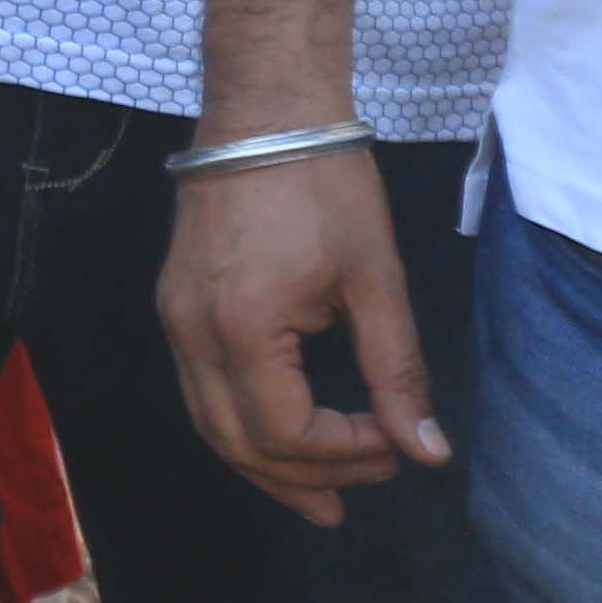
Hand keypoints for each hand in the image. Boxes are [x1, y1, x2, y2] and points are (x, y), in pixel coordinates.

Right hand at [156, 137, 446, 525]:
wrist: (264, 109)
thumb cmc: (327, 184)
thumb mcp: (376, 279)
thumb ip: (397, 372)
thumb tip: (427, 452)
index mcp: (243, 326)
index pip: (285, 432)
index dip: (344, 455)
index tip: (396, 442)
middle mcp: (192, 332)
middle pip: (235, 442)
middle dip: (301, 478)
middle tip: (359, 493)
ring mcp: (174, 318)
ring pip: (209, 422)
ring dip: (265, 461)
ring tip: (318, 492)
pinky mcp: (174, 303)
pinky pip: (201, 388)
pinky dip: (241, 424)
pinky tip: (280, 432)